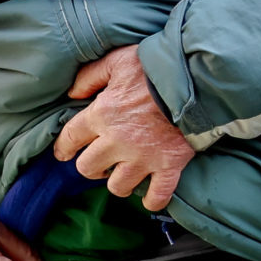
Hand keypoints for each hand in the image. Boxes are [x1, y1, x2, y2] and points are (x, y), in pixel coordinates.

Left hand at [54, 44, 195, 210]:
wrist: (197, 81)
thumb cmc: (156, 69)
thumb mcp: (117, 61)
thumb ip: (90, 76)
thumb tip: (72, 93)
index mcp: (101, 115)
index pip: (70, 139)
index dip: (63, 148)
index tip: (64, 153)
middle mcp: (117, 142)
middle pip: (88, 168)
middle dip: (91, 167)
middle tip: (100, 161)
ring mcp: (144, 158)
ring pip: (117, 186)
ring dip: (118, 182)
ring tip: (124, 175)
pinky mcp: (169, 166)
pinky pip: (157, 196)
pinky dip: (153, 200)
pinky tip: (150, 196)